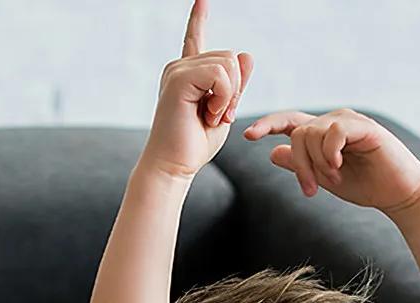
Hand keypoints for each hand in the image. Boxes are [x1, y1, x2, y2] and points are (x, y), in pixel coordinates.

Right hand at [142, 0, 252, 179]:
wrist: (173, 167)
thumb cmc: (194, 146)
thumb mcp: (224, 111)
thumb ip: (235, 84)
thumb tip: (246, 54)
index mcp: (188, 73)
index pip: (195, 37)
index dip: (198, 18)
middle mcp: (180, 66)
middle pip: (230, 56)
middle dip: (235, 90)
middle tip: (219, 117)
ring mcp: (177, 70)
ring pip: (228, 63)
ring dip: (230, 96)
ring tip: (212, 117)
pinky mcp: (179, 78)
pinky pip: (219, 73)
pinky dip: (224, 97)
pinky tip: (210, 115)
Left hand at [244, 108, 419, 210]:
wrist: (398, 193)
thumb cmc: (365, 185)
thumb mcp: (325, 178)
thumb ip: (301, 165)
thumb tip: (274, 153)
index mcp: (322, 134)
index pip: (290, 122)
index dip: (268, 125)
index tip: (249, 136)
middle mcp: (333, 122)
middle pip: (298, 134)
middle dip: (300, 166)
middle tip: (310, 191)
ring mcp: (348, 122)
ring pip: (313, 134)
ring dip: (317, 164)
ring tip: (334, 180)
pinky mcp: (363, 127)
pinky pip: (333, 132)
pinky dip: (331, 153)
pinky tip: (339, 167)